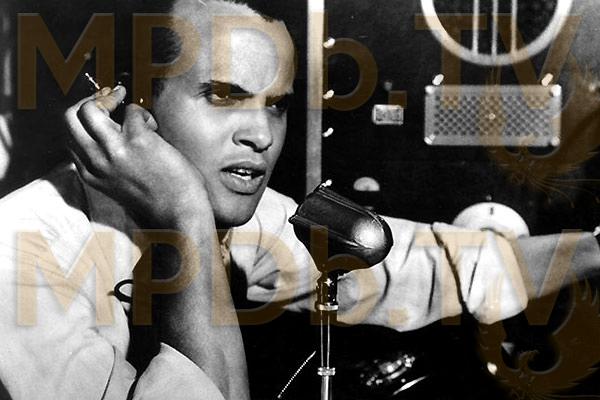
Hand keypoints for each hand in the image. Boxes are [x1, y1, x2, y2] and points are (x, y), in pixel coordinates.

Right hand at [65, 87, 210, 230]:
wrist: (179, 211)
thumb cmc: (157, 198)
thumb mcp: (118, 186)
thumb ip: (106, 164)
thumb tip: (108, 132)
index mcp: (90, 174)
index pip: (68, 136)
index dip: (83, 119)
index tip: (100, 112)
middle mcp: (97, 161)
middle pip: (69, 117)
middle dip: (88, 101)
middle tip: (109, 100)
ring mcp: (115, 150)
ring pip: (90, 108)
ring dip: (109, 98)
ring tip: (127, 107)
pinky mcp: (138, 140)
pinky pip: (132, 111)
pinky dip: (143, 114)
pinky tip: (154, 129)